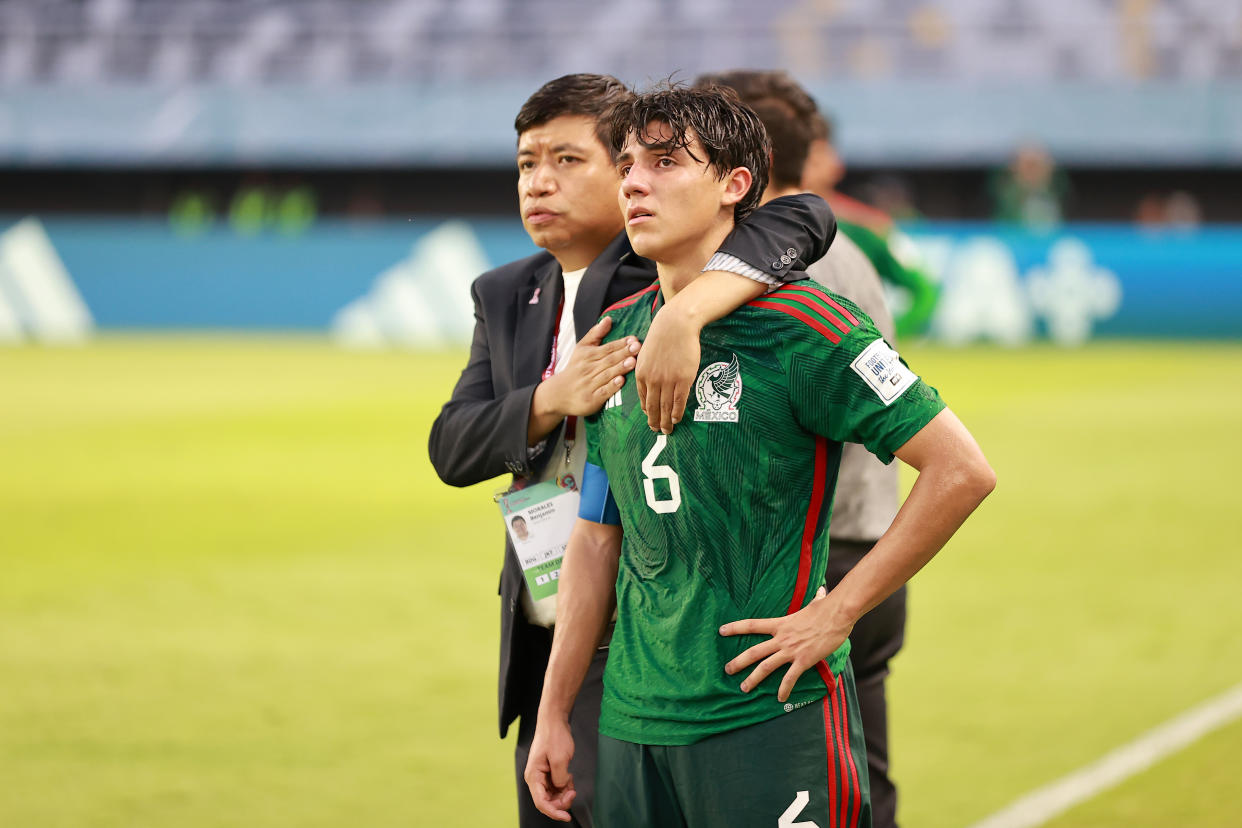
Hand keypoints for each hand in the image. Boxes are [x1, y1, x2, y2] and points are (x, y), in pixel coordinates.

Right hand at [523, 717, 576, 821]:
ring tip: (572, 782)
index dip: (554, 812)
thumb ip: (560, 778)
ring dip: (564, 794)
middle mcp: (536, 778)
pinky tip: (570, 777)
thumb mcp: (559, 759)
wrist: (554, 721)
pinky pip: (557, 786)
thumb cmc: (554, 736)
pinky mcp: (549, 772)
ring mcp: (542, 776)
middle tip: (573, 792)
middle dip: (561, 801)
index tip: (566, 817)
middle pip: (547, 801)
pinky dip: (565, 786)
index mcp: (533, 776)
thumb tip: (561, 788)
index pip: (541, 803)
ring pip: (553, 795)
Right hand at [542, 317, 640, 417]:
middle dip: (623, 353)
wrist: (558, 393)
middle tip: (637, 347)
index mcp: (587, 355)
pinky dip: (611, 387)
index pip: (607, 348)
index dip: (621, 343)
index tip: (634, 339)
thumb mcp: (581, 348)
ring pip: (607, 374)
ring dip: (620, 368)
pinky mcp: (591, 399)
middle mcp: (588, 369)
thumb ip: (595, 334)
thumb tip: (609, 319)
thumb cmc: (575, 369)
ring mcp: (589, 384)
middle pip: (608, 360)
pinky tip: (620, 381)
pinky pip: (603, 392)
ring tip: (632, 362)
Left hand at [635, 308, 699, 433]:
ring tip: (667, 430)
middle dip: (654, 421)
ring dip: (666, 421)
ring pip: (666, 407)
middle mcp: (652, 380)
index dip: (647, 410)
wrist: (676, 325)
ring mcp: (668, 380)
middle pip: (652, 406)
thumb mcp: (646, 353)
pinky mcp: (683, 379)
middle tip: (657, 430)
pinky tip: (677, 419)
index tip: (650, 418)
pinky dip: (677, 412)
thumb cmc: (662, 336)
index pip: (643, 398)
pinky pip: (679, 401)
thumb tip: (650, 383)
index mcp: (641, 373)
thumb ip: (646, 369)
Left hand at [718, 592, 851, 701]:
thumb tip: (821, 592)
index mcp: (780, 623)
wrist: (838, 615)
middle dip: (738, 662)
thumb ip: (814, 600)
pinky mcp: (804, 660)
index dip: (735, 628)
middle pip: (754, 651)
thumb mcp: (814, 604)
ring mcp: (791, 650)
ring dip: (753, 679)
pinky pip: (790, 678)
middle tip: (727, 670)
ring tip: (744, 688)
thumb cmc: (827, 609)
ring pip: (766, 667)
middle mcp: (782, 638)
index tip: (721, 631)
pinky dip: (784, 690)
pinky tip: (780, 699)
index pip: (752, 625)